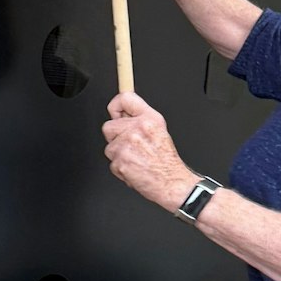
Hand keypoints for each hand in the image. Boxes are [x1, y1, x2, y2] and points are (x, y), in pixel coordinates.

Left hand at [102, 93, 196, 210]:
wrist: (172, 182)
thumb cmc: (167, 161)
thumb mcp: (160, 131)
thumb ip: (141, 120)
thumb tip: (122, 114)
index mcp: (149, 119)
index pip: (125, 99)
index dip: (115, 105)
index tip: (116, 112)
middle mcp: (138, 128)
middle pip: (109, 126)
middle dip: (115, 137)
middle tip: (130, 146)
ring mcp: (128, 145)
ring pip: (109, 147)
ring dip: (119, 155)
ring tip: (135, 159)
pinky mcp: (121, 161)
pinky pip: (112, 163)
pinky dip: (121, 169)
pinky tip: (134, 169)